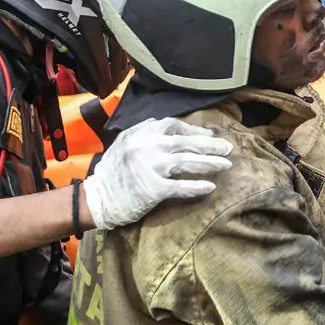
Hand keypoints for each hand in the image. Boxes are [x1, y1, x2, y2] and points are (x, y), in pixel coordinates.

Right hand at [82, 118, 232, 230]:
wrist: (96, 199)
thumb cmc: (112, 172)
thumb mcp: (125, 143)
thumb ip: (145, 132)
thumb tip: (170, 127)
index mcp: (141, 133)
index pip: (174, 125)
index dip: (195, 130)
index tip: (209, 135)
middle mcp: (147, 146)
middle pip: (186, 142)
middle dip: (210, 145)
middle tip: (228, 148)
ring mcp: (151, 167)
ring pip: (187, 162)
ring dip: (210, 163)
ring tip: (227, 165)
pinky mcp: (153, 189)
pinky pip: (181, 186)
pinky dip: (197, 187)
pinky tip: (211, 187)